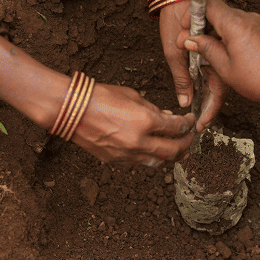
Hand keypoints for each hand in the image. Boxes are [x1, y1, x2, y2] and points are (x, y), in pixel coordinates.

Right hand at [71, 83, 194, 166]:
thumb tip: (168, 119)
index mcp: (145, 121)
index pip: (177, 128)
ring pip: (158, 162)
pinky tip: (154, 152)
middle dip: (186, 145)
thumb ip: (153, 109)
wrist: (69, 109)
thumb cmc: (100, 96)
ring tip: (178, 151)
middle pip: (174, 151)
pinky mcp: (116, 161)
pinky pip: (140, 163)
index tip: (190, 120)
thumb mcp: (132, 96)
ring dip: (171, 157)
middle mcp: (139, 142)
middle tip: (190, 139)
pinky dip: (150, 158)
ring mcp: (127, 154)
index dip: (188, 124)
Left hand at [159, 2, 227, 131]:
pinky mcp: (211, 46)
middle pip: (218, 88)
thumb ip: (181, 76)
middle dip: (209, 108)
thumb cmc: (175, 17)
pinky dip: (205, 79)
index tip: (201, 128)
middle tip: (199, 125)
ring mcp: (216, 52)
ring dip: (207, 95)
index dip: (209, 112)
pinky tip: (198, 89)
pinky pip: (212, 67)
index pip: (216, 94)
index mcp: (214, 60)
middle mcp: (220, 57)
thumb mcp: (173, 50)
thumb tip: (185, 103)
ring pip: (215, 79)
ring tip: (198, 114)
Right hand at [177, 0, 259, 106]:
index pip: (208, 4)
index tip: (186, 30)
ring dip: (215, 32)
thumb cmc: (259, 80)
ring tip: (207, 53)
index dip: (192, 14)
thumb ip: (206, 49)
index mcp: (234, 23)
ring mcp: (257, 23)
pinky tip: (224, 54)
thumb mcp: (225, 68)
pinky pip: (240, 27)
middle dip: (202, 26)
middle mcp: (247, 18)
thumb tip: (191, 40)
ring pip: (228, 20)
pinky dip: (228, 36)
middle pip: (218, 11)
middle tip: (192, 45)